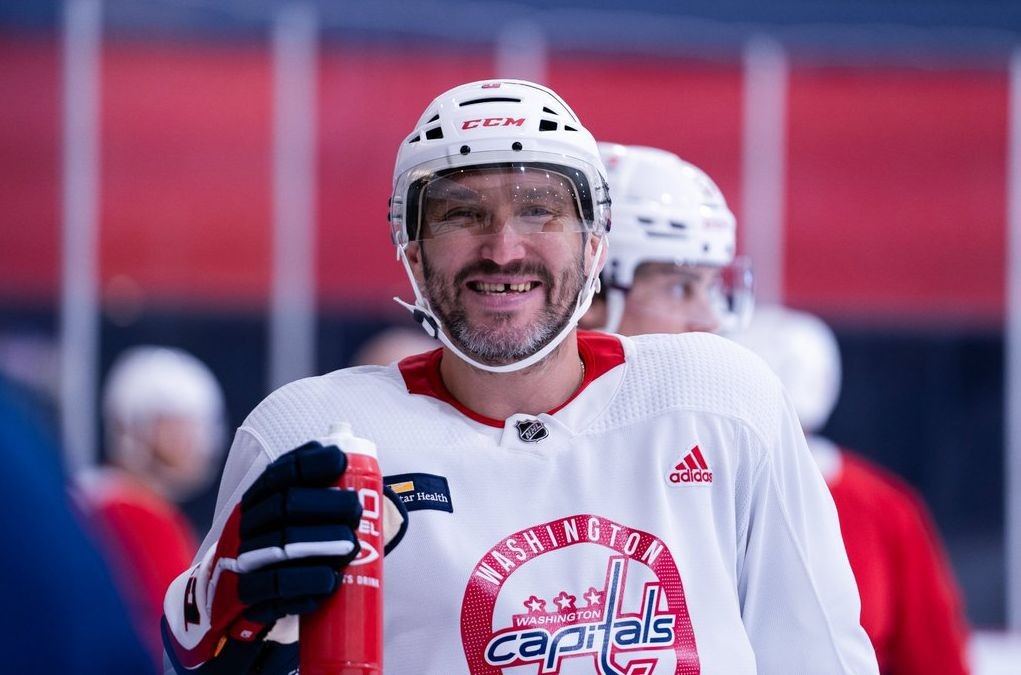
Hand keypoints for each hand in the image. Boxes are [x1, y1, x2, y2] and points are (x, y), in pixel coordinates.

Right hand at [234, 440, 362, 621]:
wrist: (248, 590)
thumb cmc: (289, 542)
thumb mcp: (297, 511)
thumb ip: (317, 486)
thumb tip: (344, 455)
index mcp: (260, 497)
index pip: (280, 473)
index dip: (310, 464)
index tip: (341, 461)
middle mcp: (248, 523)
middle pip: (284, 506)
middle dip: (325, 505)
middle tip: (357, 510)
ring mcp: (244, 558)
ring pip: (281, 547)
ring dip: (322, 546)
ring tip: (353, 547)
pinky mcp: (247, 594)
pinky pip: (273, 588)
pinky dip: (305, 584)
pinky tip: (330, 581)